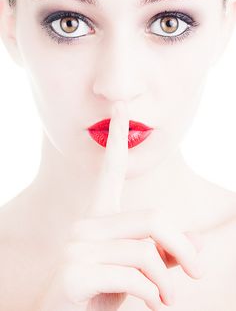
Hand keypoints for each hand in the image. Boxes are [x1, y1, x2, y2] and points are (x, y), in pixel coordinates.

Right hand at [37, 101, 202, 310]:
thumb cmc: (103, 294)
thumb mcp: (141, 272)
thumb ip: (164, 254)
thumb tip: (197, 244)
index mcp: (99, 217)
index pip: (111, 169)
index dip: (118, 137)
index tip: (122, 108)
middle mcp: (86, 223)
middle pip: (153, 218)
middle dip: (183, 247)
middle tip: (197, 273)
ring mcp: (77, 245)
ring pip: (146, 250)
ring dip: (167, 281)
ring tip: (168, 300)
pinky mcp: (75, 271)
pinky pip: (134, 276)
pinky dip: (153, 294)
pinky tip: (153, 306)